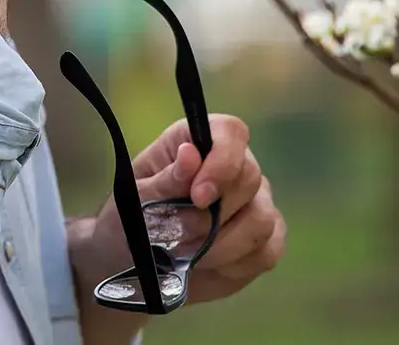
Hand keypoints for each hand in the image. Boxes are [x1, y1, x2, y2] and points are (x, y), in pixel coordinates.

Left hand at [69, 115, 284, 343]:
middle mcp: (233, 166)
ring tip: (189, 255)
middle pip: (250, 176)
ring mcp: (254, 202)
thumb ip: (165, 180)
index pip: (231, 132)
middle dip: (215, 215)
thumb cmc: (131, 220)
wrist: (133, 266)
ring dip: (223, 245)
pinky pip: (268, 250)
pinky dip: (237, 264)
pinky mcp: (265, 239)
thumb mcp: (135, 200)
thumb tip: (190, 154)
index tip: (198, 196)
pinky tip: (210, 265)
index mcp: (198, 142)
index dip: (223, 160)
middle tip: (181, 236)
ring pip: (262, 218)